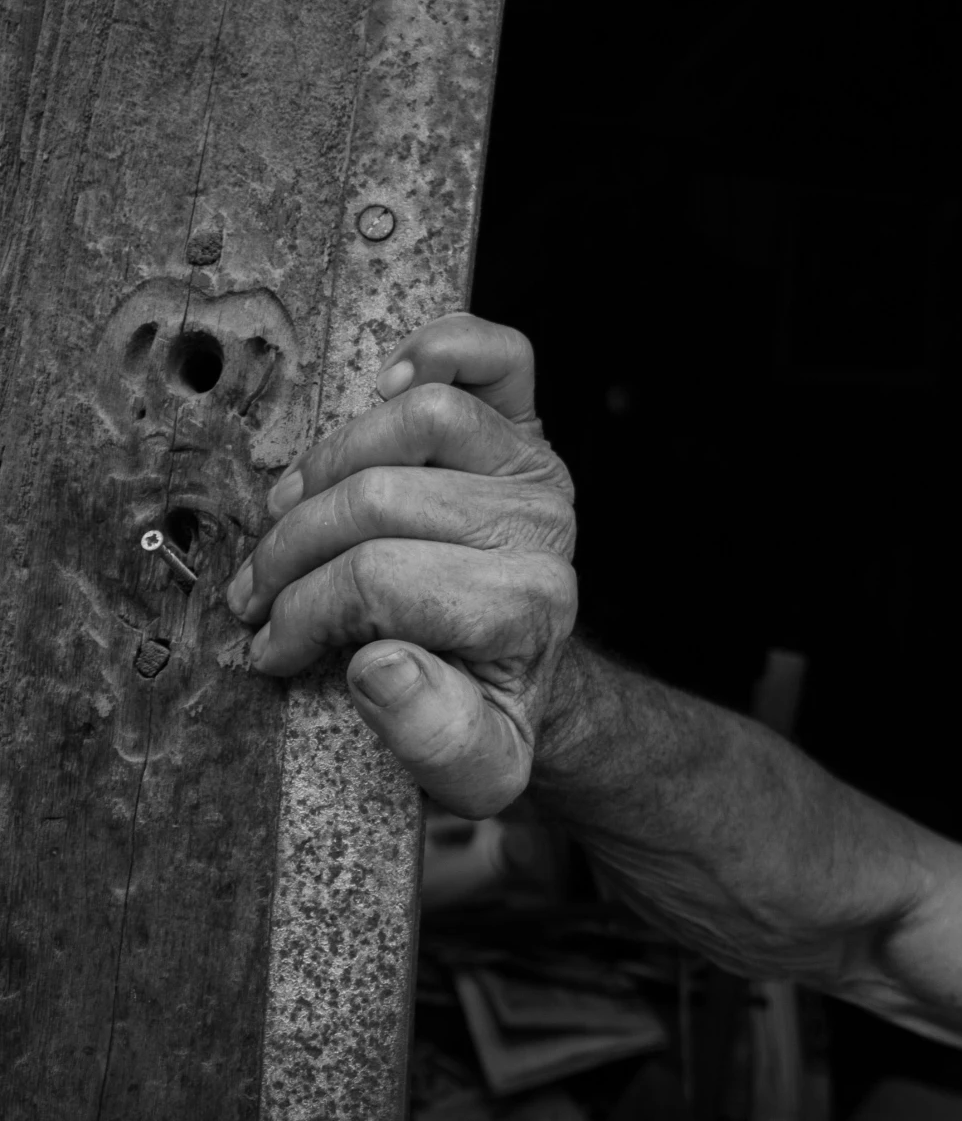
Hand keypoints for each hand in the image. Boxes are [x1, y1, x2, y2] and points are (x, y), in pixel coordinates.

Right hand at [228, 313, 577, 816]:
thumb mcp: (470, 769)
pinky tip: (385, 388)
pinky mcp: (526, 424)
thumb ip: (432, 737)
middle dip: (293, 550)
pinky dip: (438, 352)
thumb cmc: (478, 709)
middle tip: (258, 592)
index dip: (303, 613)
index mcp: (529, 608)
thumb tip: (379, 665)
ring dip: (328, 463)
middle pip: (380, 497)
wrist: (522, 669)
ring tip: (289, 517)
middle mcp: (544, 530)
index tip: (269, 649)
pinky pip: (498, 354)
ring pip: (418, 416)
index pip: (380, 578)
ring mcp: (535, 468)